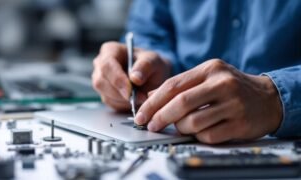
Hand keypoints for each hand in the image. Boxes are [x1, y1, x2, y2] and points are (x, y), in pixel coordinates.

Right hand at [92, 41, 170, 110]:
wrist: (152, 76)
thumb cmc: (150, 64)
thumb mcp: (153, 61)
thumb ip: (145, 66)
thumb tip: (135, 78)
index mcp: (110, 50)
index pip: (107, 65)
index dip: (117, 79)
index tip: (130, 90)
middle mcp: (100, 65)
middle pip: (101, 82)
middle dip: (120, 93)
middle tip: (140, 97)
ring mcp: (100, 80)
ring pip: (105, 95)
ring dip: (124, 100)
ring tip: (141, 96)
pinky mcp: (104, 94)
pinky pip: (111, 103)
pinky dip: (124, 105)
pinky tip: (135, 99)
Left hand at [135, 59, 282, 143]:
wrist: (268, 98)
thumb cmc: (231, 88)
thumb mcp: (207, 78)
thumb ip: (181, 86)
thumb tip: (150, 98)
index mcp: (210, 69)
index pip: (172, 85)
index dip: (152, 102)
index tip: (141, 114)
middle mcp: (222, 84)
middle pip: (181, 103)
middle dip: (160, 117)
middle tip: (151, 125)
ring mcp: (233, 104)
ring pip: (193, 122)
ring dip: (181, 128)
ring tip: (182, 127)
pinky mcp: (239, 123)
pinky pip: (208, 135)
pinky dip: (198, 136)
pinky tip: (200, 131)